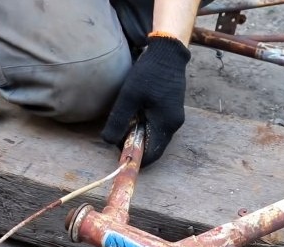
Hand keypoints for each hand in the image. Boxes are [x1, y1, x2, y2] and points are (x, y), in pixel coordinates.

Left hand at [101, 36, 190, 166]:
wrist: (167, 52)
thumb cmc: (149, 73)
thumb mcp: (129, 97)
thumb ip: (118, 120)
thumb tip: (108, 142)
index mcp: (166, 124)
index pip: (152, 155)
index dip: (134, 156)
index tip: (118, 149)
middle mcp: (174, 124)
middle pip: (153, 147)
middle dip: (135, 145)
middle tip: (118, 132)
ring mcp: (175, 117)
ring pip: (155, 136)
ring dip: (139, 134)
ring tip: (125, 121)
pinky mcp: (171, 110)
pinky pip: (158, 126)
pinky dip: (145, 126)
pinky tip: (134, 113)